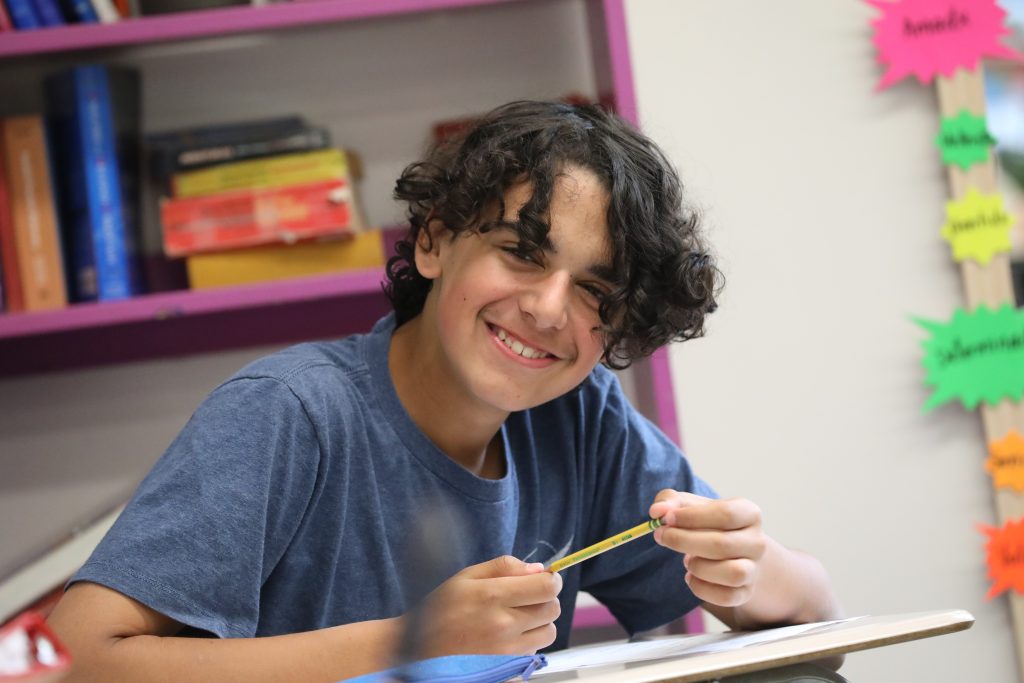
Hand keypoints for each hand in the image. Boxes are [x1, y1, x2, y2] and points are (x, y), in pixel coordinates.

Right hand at [413, 555, 561, 655]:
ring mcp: (507, 651)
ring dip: (539, 623)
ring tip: (516, 618)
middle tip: (527, 597)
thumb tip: (539, 569)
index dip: (552, 579)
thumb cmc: (440, 610)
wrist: (418, 650)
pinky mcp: (507, 669)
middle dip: (545, 599)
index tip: (545, 578)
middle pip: (552, 609)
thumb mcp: (466, 577)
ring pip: (548, 632)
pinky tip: (508, 637)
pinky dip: (529, 642)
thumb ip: (504, 567)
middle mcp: (504, 626)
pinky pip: (534, 652)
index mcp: (493, 597)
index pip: (546, 587)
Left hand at [650, 490, 766, 608]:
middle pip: (723, 545)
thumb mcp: (689, 506)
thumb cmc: (706, 523)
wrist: (730, 551)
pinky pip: (726, 597)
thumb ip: (670, 502)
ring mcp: (753, 569)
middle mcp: (757, 542)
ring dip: (699, 568)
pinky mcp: (745, 592)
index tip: (667, 519)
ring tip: (686, 560)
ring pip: (732, 574)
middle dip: (684, 541)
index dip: (692, 517)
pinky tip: (691, 577)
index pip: (725, 514)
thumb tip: (658, 511)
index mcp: (748, 513)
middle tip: (662, 536)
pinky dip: (702, 589)